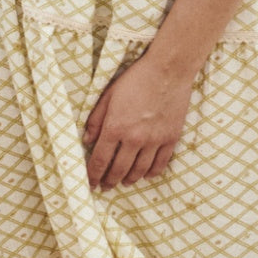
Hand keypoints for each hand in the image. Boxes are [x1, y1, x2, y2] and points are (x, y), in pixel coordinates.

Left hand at [82, 52, 193, 189]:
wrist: (168, 70)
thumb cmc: (136, 79)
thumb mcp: (108, 95)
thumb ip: (96, 119)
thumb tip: (87, 140)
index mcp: (115, 127)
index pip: (100, 160)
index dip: (93, 175)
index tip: (90, 183)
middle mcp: (135, 138)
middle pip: (119, 169)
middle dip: (110, 181)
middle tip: (106, 186)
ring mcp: (154, 140)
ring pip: (139, 170)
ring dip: (129, 179)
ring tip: (124, 182)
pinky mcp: (170, 138)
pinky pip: (160, 163)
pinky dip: (151, 173)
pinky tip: (145, 174)